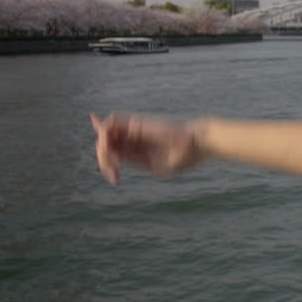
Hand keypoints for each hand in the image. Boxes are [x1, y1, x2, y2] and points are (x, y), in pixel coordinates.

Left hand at [90, 113, 206, 184]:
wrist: (198, 142)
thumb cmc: (184, 156)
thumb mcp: (155, 165)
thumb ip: (134, 160)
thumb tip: (115, 157)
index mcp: (139, 147)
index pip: (113, 151)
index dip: (108, 165)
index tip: (116, 180)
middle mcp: (134, 136)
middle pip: (107, 144)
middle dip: (105, 162)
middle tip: (115, 176)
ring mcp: (134, 127)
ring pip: (105, 133)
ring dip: (103, 150)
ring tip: (114, 166)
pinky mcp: (136, 121)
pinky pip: (110, 122)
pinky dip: (105, 135)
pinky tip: (111, 152)